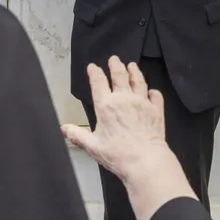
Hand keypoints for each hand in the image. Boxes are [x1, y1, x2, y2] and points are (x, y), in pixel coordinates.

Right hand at [62, 58, 194, 219]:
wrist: (145, 160)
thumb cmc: (117, 154)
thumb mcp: (92, 146)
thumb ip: (78, 135)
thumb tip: (63, 128)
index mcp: (106, 106)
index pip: (98, 82)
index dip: (95, 72)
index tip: (93, 67)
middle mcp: (124, 99)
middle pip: (120, 76)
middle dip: (116, 65)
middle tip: (114, 59)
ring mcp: (142, 102)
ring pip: (138, 81)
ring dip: (134, 72)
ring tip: (132, 65)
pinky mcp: (156, 110)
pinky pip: (155, 96)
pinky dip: (153, 91)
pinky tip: (152, 91)